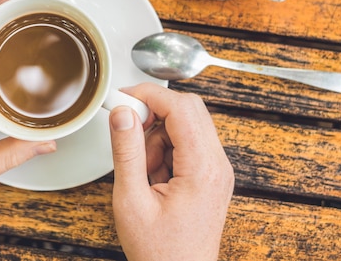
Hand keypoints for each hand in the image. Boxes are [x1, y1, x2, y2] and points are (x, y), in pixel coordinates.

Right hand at [109, 83, 233, 260]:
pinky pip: (187, 144)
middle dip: (154, 113)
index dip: (149, 95)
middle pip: (189, 110)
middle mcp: (217, 165)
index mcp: (203, 169)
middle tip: (129, 131)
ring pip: (186, 125)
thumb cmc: (159, 251)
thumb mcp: (131, 200)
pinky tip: (154, 175)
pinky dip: (165, 149)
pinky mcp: (209, 175)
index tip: (124, 97)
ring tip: (143, 171)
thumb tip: (123, 113)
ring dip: (158, 136)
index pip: (181, 108)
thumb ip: (127, 152)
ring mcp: (216, 170)